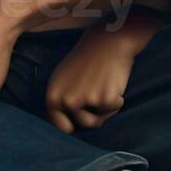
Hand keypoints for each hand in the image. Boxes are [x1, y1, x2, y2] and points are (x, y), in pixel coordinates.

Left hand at [45, 13, 160, 133]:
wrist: (106, 43)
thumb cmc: (85, 60)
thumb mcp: (62, 79)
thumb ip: (59, 101)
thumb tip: (60, 126)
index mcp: (52, 96)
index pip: (59, 126)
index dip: (71, 127)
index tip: (79, 124)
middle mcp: (66, 101)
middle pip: (83, 125)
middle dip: (93, 116)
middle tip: (96, 96)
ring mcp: (86, 101)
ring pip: (99, 120)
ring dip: (104, 110)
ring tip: (103, 88)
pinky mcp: (105, 99)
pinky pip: (114, 110)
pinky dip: (117, 101)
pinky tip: (113, 83)